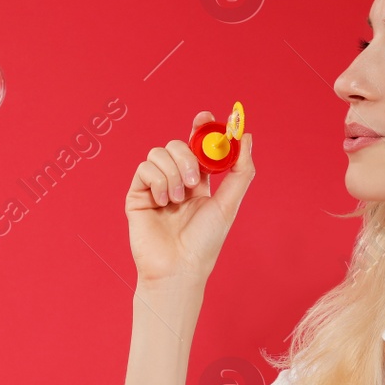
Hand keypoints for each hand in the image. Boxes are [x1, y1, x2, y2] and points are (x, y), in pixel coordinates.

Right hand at [125, 110, 255, 286]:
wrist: (179, 266)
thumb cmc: (205, 242)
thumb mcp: (229, 203)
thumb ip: (240, 170)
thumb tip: (247, 137)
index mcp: (198, 182)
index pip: (197, 146)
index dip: (201, 128)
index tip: (206, 118)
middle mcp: (175, 181)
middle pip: (177, 145)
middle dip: (187, 156)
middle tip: (195, 181)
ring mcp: (155, 187)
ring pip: (159, 153)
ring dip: (173, 173)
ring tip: (178, 199)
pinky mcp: (137, 194)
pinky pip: (144, 169)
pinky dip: (157, 181)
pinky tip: (163, 201)